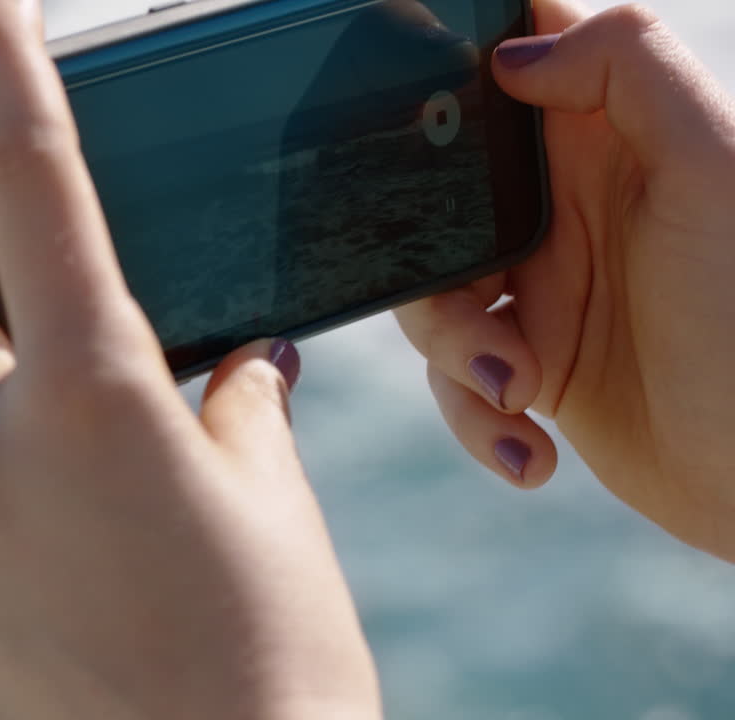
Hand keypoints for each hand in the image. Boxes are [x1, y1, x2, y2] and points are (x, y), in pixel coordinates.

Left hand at [0, 1, 379, 717]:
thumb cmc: (282, 659)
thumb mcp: (276, 510)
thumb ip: (236, 415)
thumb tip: (236, 374)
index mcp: (95, 400)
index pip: (38, 196)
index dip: (9, 83)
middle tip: (65, 364)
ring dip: (23, 471)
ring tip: (116, 560)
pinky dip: (9, 569)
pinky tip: (80, 629)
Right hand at [394, 1, 734, 559]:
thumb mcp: (714, 166)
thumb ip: (629, 69)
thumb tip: (513, 56)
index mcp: (608, 139)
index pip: (515, 65)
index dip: (455, 76)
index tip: (420, 124)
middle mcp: (566, 208)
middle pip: (439, 197)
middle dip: (431, 259)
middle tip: (478, 307)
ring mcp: (544, 289)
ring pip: (431, 294)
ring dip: (456, 354)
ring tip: (517, 391)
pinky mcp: (530, 365)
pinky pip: (455, 380)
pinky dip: (476, 421)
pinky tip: (529, 453)